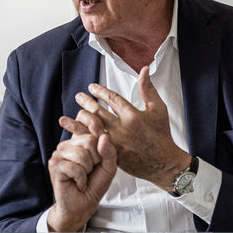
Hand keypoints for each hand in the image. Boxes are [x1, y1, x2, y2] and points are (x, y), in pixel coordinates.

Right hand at [47, 129, 116, 231]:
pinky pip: (75, 168)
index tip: (98, 160)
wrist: (83, 205)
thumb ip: (109, 151)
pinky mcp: (54, 165)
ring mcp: (58, 154)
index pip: (92, 131)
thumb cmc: (94, 185)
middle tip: (89, 171)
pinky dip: (81, 179)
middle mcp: (67, 145)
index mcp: (79, 141)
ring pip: (82, 155)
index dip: (100, 146)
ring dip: (87, 171)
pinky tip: (78, 183)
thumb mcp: (109, 167)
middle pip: (89, 141)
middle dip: (95, 160)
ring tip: (83, 178)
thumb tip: (103, 137)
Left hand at [69, 66, 190, 191]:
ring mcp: (116, 144)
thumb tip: (144, 69)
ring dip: (79, 121)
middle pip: (98, 112)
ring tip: (69, 116)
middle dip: (86, 103)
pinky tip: (75, 134)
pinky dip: (83, 138)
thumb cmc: (162, 135)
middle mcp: (122, 129)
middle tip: (79, 97)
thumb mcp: (158, 109)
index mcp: (133, 116)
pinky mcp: (112, 155)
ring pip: (92, 129)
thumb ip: (148, 89)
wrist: (164, 163)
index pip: (112, 99)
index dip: (99, 92)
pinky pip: (93, 144)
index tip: (92, 87)